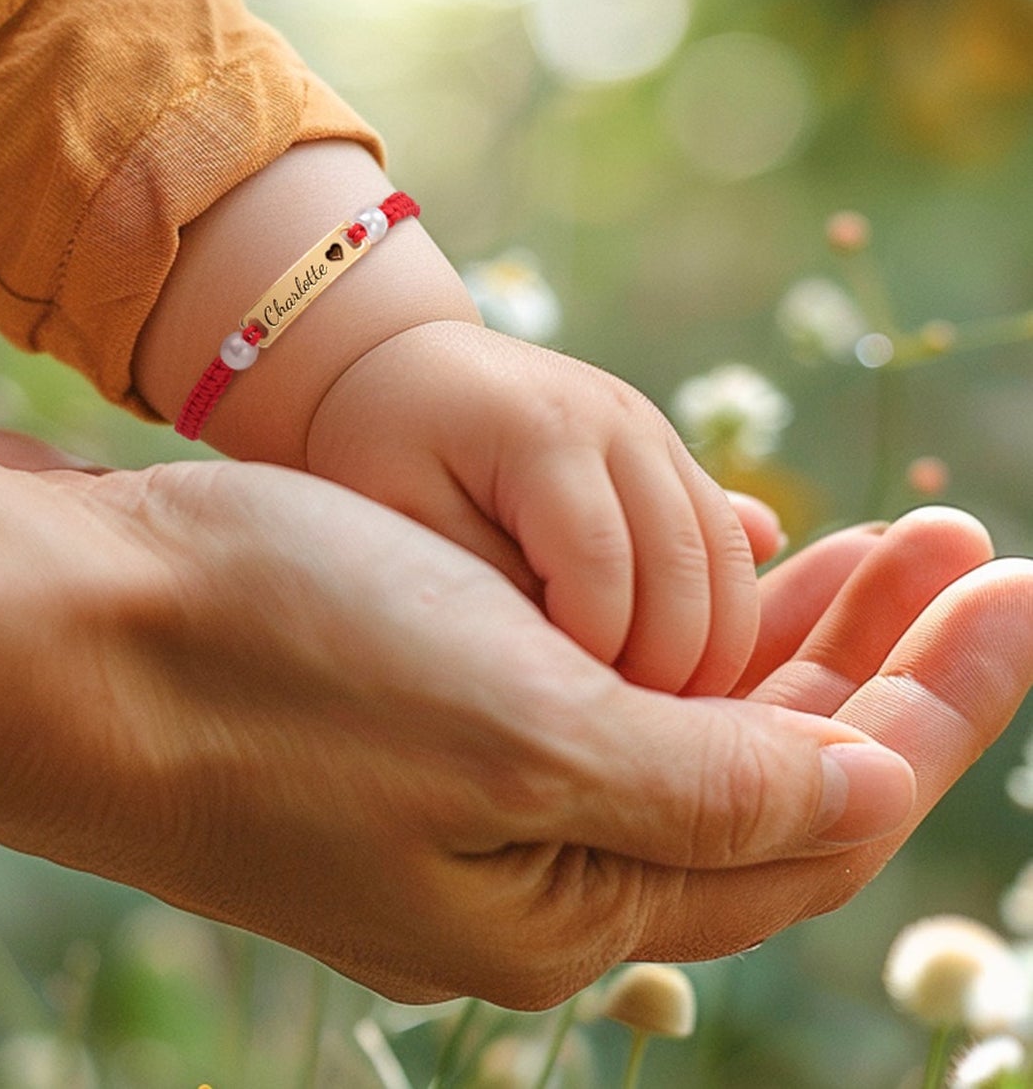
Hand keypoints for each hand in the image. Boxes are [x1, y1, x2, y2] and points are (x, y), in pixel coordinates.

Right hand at [0, 461, 1028, 1006]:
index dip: (932, 708)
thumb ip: (705, 783)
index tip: (1012, 588)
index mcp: (567, 902)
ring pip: (680, 722)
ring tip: (882, 539)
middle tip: (965, 543)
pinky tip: (726, 562)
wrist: (73, 626)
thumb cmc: (278, 670)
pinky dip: (680, 624)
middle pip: (758, 770)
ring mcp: (469, 787)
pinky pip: (598, 681)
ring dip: (788, 633)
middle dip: (880, 659)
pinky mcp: (421, 710)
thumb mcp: (515, 731)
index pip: (812, 817)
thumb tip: (870, 793)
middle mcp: (529, 864)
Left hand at [304, 319, 776, 695]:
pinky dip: (717, 615)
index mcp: (542, 433)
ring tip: (643, 717)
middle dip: (664, 670)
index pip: (602, 571)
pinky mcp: (669, 450)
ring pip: (727, 560)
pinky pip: (727, 541)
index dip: (592, 658)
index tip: (558, 721)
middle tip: (614, 739)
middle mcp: (618, 420)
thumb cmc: (379, 449)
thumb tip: (570, 663)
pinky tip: (667, 674)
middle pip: (685, 570)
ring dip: (707, 651)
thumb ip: (479, 583)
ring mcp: (654, 430)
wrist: (400, 365)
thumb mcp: (399, 518)